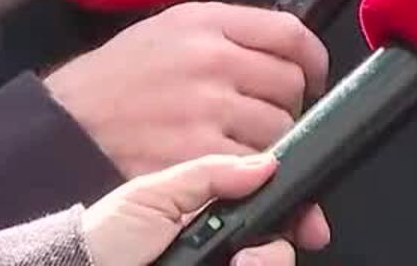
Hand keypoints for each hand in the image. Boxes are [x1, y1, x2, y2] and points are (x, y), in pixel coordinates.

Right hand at [45, 2, 328, 178]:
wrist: (63, 124)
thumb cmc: (113, 81)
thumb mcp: (168, 33)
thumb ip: (232, 40)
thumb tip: (295, 64)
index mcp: (205, 22)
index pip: (290, 33)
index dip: (312, 60)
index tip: (311, 76)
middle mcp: (210, 60)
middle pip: (290, 84)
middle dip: (290, 105)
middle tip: (266, 115)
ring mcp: (204, 109)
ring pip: (278, 128)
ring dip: (271, 141)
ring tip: (240, 141)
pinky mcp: (195, 154)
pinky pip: (252, 165)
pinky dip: (249, 171)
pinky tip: (226, 165)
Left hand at [81, 153, 329, 265]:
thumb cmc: (106, 238)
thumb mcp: (155, 192)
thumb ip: (209, 173)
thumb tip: (266, 161)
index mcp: (210, 214)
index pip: (269, 211)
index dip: (296, 215)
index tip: (310, 225)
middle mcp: (221, 247)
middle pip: (278, 245)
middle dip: (280, 248)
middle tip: (256, 254)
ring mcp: (219, 265)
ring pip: (269, 264)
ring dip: (266, 263)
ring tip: (238, 264)